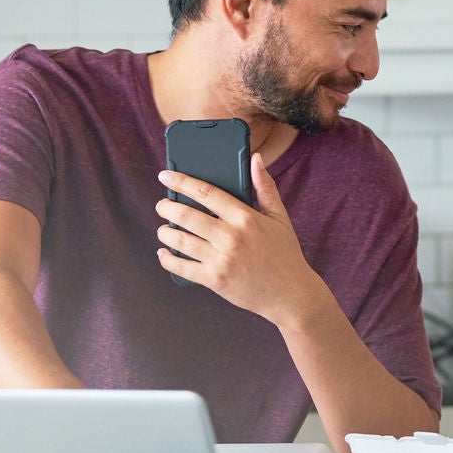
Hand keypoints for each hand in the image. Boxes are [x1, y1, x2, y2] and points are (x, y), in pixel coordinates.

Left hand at [156, 156, 323, 326]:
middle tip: (162, 205)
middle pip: (187, 216)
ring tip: (163, 228)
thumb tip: (256, 158)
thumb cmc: (284, 254)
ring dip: (165, 232)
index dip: (182, 182)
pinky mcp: (215, 280)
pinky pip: (182, 268)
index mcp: (245, 218)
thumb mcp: (279, 217)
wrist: (290, 294)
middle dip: (167, 207)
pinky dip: (168, 259)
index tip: (166, 175)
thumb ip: (265, 187)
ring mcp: (221, 260)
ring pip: (181, 240)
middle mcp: (231, 237)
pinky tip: (164, 253)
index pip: (207, 193)